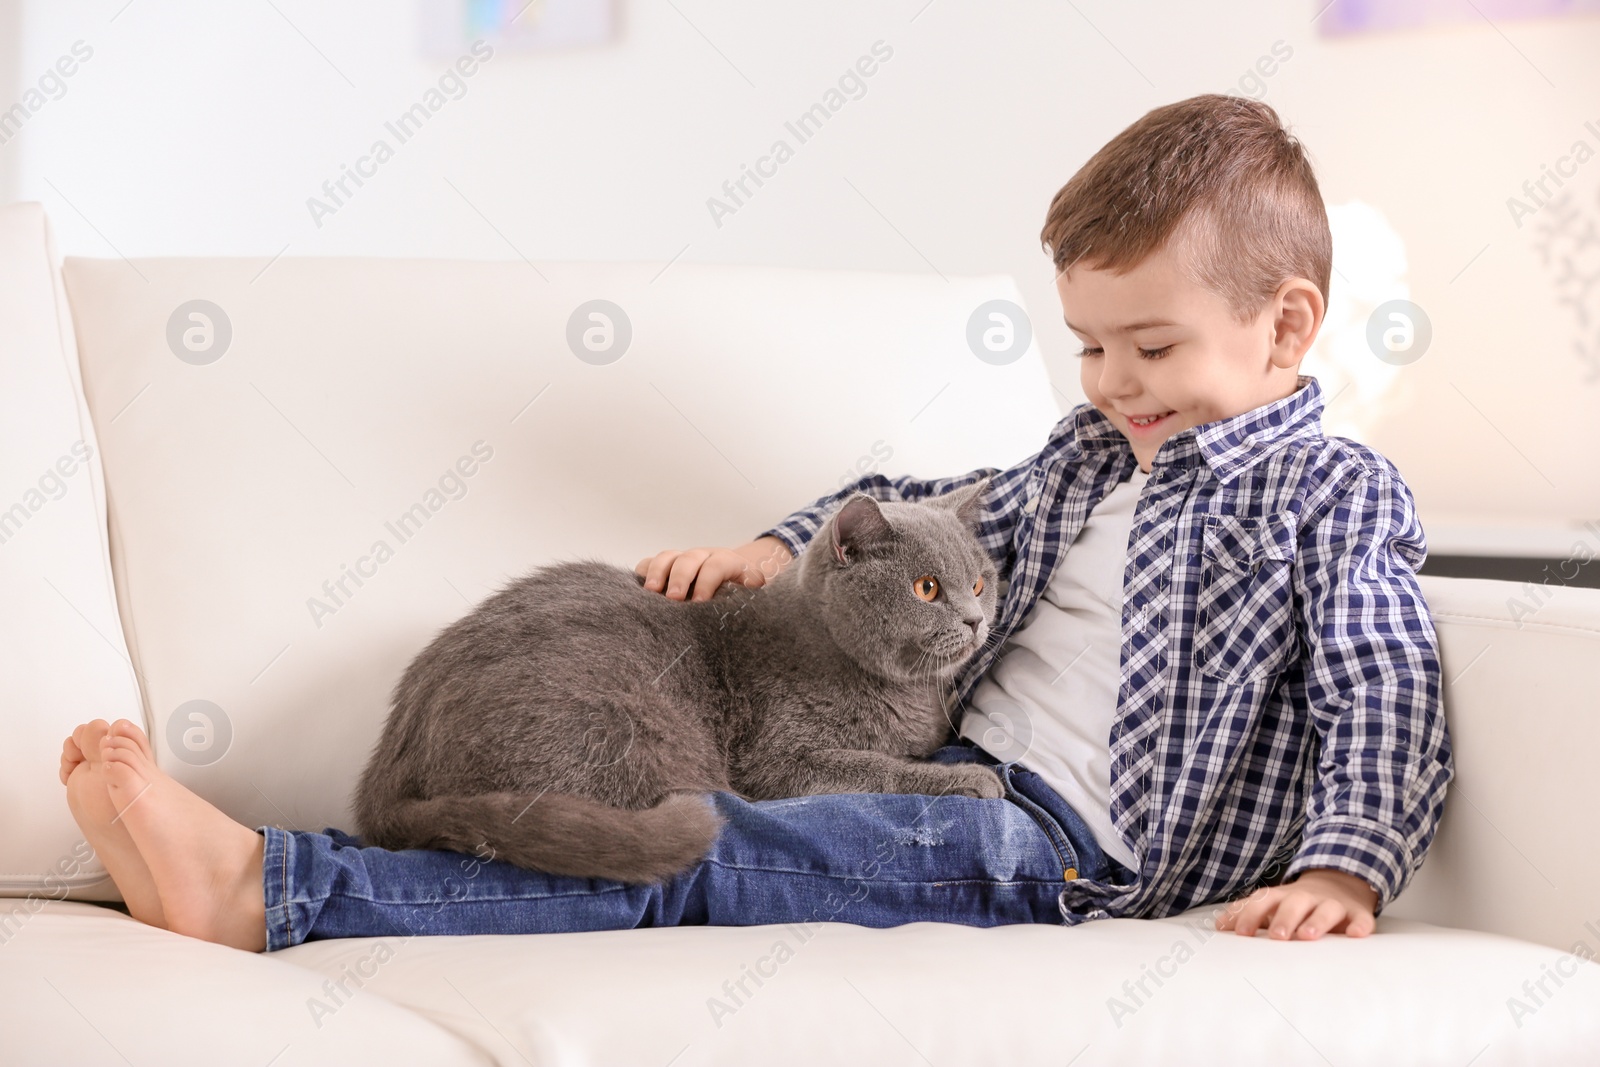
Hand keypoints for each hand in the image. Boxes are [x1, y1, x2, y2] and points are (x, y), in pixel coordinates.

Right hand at [635, 537, 791, 601]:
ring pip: (667, 557)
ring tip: (650, 592)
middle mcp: (703, 557)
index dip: (707, 582)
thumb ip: (748, 601)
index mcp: (728, 562)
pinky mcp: (667, 566)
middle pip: (689, 559)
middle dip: (680, 577)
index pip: (717, 565)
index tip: (699, 603)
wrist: (738, 575)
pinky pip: (650, 563)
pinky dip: (642, 573)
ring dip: (656, 572)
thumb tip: (742, 620)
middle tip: (673, 599)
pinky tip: (637, 590)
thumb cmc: (745, 592)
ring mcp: (683, 559)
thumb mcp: (753, 596)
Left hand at [1214, 868, 1378, 939]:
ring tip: (1308, 936)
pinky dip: (1359, 926)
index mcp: (1283, 896)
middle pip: (1295, 903)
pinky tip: (1355, 935)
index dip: (1250, 915)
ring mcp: (1333, 904)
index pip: (1264, 901)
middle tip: (1277, 936)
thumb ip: (1247, 914)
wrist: (1338, 884)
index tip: (1239, 933)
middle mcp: (1307, 897)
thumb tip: (1218, 927)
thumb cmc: (1297, 902)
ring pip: (1326, 909)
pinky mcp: (1357, 914)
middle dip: (1285, 918)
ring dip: (1317, 921)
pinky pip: (1361, 919)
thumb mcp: (1273, 904)